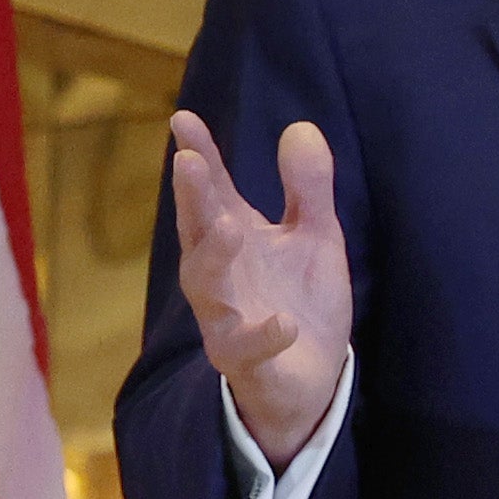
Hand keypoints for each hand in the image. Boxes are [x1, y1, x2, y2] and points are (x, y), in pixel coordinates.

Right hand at [165, 110, 351, 456]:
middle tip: (187, 161)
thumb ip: (308, 189)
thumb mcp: (314, 238)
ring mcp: (227, 318)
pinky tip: (283, 323)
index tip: (183, 118)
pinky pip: (247, 350)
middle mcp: (220, 274)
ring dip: (214, 257)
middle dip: (192, 198)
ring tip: (230, 227)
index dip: (199, 155)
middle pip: (198, 232)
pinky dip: (264, 336)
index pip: (212, 191)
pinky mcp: (246, 362)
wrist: (312, 379)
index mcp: (235, 238)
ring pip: (206, 288)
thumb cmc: (300, 299)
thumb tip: (303, 127)